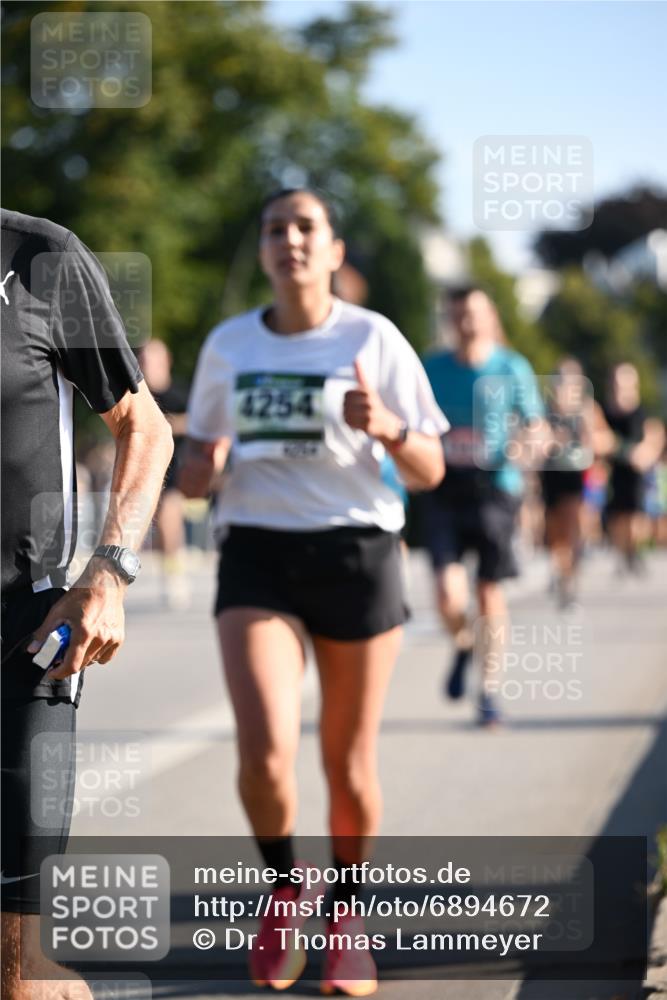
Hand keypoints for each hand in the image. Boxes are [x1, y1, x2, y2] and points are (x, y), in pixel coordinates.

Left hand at [26, 559, 125, 679]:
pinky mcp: (119, 638)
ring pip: (93, 661)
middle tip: (62, 654)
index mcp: (84, 632)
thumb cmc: (83, 594)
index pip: (72, 665)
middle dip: (69, 663)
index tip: (52, 672)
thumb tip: (34, 648)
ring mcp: (111, 639)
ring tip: (78, 644)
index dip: (59, 673)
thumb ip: (45, 632)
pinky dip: (97, 655)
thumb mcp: (58, 611)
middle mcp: (100, 638)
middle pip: (82, 664)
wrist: (106, 583)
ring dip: (83, 658)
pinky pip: (106, 657)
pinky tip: (92, 644)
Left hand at [343, 360, 401, 442]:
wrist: (387, 425)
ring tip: (354, 417)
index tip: (354, 402)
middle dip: (346, 408)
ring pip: (347, 413)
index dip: (347, 399)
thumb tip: (355, 360)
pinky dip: (350, 423)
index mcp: (368, 392)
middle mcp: (370, 401)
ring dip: (348, 416)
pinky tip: (356, 423)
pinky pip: (350, 423)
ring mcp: (370, 413)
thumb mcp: (369, 389)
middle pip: (345, 403)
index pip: (347, 394)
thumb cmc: (374, 405)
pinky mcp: (368, 424)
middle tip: (354, 411)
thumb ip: (361, 376)